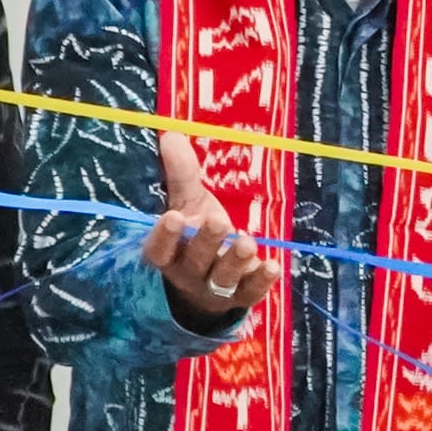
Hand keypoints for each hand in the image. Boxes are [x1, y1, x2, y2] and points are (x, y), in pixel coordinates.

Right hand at [141, 131, 273, 323]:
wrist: (208, 280)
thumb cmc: (195, 235)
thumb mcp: (188, 203)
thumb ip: (181, 174)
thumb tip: (172, 135)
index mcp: (167, 253)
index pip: (158, 250)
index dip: (165, 237)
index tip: (175, 216)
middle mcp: (186, 274)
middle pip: (194, 261)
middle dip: (207, 242)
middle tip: (219, 221)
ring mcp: (213, 289)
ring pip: (222, 278)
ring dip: (235, 260)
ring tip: (247, 241)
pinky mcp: (240, 296)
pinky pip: (250, 292)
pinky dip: (261, 280)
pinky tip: (273, 265)